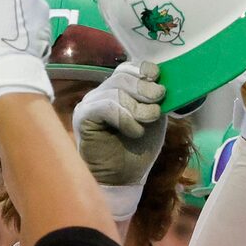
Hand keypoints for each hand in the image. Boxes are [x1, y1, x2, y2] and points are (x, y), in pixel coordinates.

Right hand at [75, 62, 167, 190]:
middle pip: (123, 76)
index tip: (158, 81)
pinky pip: (107, 107)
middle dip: (145, 89)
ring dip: (138, 108)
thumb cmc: (138, 150)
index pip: (128, 67)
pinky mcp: (83, 117)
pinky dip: (126, 119)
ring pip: (116, 92)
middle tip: (157, 103)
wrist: (124, 178)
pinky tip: (134, 132)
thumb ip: (155, 99)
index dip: (144, 70)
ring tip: (147, 122)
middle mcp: (101, 93)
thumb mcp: (154, 119)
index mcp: (118, 90)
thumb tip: (162, 82)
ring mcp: (90, 104)